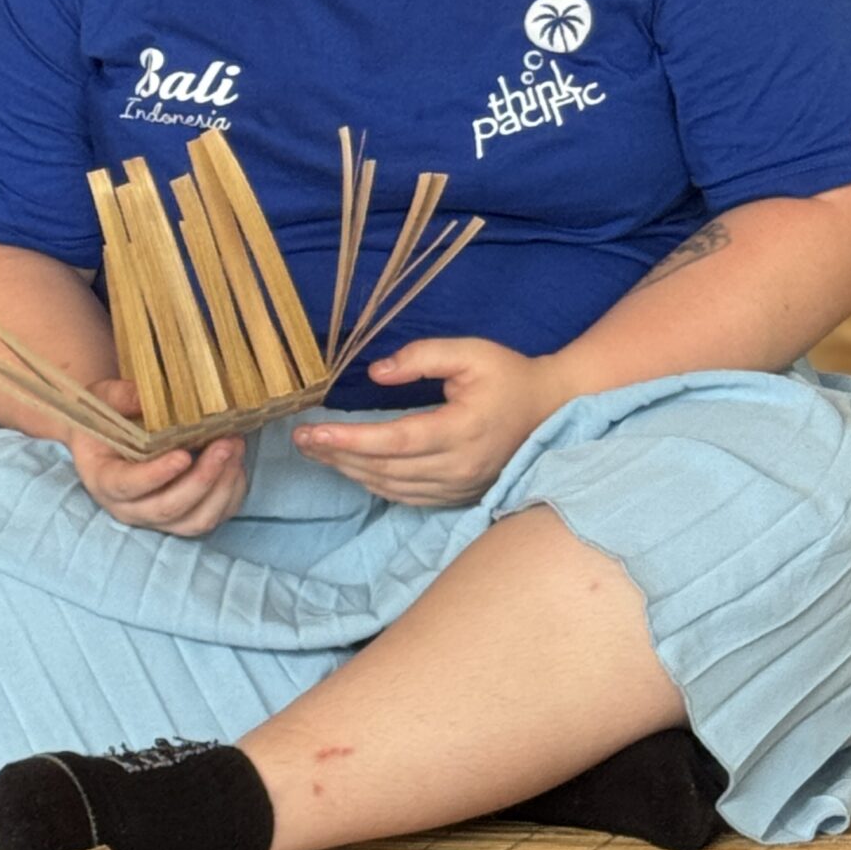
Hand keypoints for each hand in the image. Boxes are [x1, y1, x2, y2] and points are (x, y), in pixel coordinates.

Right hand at [66, 379, 246, 537]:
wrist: (106, 439)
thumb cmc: (104, 418)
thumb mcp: (103, 399)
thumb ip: (121, 398)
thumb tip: (145, 397)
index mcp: (104, 480)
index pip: (128, 486)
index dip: (156, 476)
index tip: (183, 456)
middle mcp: (130, 508)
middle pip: (169, 508)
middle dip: (203, 478)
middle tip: (225, 444)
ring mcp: (157, 518)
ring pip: (196, 520)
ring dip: (222, 487)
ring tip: (235, 448)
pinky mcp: (182, 519)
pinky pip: (213, 517)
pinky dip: (230, 494)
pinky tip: (236, 463)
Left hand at [292, 338, 566, 507]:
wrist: (551, 409)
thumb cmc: (508, 375)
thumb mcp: (469, 352)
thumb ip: (421, 356)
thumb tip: (376, 374)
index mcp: (462, 429)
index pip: (394, 440)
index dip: (348, 439)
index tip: (310, 431)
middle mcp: (459, 466)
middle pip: (385, 468)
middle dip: (337, 455)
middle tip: (299, 439)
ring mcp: (460, 486)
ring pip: (392, 487)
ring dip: (350, 471)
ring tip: (316, 451)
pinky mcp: (459, 495)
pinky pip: (407, 497)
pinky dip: (374, 484)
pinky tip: (351, 467)